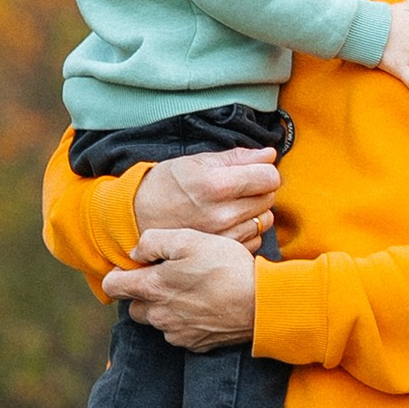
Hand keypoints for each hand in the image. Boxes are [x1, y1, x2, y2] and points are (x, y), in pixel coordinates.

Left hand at [100, 224, 259, 346]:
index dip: (119, 274)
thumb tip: (136, 252)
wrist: (261, 303)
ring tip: (192, 290)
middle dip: (144, 293)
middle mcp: (158, 316)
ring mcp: (176, 333)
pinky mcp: (196, 345)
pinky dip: (185, 321)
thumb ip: (153, 242)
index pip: (112, 286)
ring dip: (165, 308)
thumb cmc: (225, 266)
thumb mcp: (188, 239)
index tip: (138, 266)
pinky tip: (204, 307)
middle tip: (169, 277)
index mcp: (151, 288)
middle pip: (134, 307)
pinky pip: (180, 333)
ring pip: (158, 320)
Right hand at [133, 147, 281, 250]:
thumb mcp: (196, 162)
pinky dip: (248, 231)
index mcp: (216, 185)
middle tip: (239, 188)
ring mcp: (223, 236)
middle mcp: (223, 214)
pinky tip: (230, 223)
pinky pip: (255, 240)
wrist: (138, 217)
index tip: (254, 172)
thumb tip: (269, 155)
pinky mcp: (222, 252)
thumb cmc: (166, 185)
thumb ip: (237, 157)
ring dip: (255, 211)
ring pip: (265, 220)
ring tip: (232, 206)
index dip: (264, 171)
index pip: (269, 177)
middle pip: (269, 197)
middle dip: (259, 189)